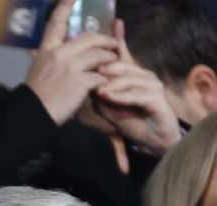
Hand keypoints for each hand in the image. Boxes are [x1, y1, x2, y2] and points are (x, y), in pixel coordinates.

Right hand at [23, 0, 118, 123]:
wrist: (31, 115)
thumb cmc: (35, 96)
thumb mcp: (38, 70)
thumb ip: (52, 57)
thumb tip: (65, 47)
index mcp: (46, 50)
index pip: (56, 23)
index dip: (64, 6)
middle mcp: (59, 54)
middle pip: (90, 38)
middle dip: (106, 41)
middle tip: (114, 45)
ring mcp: (70, 67)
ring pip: (100, 55)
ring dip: (110, 60)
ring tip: (114, 64)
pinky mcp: (81, 82)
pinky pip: (101, 75)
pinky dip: (105, 79)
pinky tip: (105, 84)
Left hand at [83, 20, 179, 157]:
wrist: (150, 139)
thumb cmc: (128, 120)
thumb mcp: (106, 105)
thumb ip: (97, 91)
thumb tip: (86, 79)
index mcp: (132, 74)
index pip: (122, 54)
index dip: (116, 40)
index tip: (111, 26)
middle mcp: (144, 75)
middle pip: (122, 66)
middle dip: (105, 69)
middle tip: (90, 73)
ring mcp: (153, 85)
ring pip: (129, 79)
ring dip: (112, 84)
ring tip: (98, 90)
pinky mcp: (158, 99)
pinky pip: (138, 94)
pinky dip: (122, 96)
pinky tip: (109, 97)